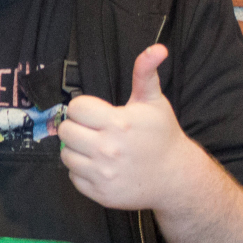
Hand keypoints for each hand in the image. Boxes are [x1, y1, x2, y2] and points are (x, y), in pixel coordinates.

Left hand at [57, 44, 204, 211]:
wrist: (176, 177)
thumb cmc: (162, 135)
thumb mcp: (154, 101)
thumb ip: (146, 72)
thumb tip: (158, 48)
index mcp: (118, 123)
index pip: (75, 109)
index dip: (84, 109)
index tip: (96, 114)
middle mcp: (108, 149)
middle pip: (66, 131)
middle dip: (78, 128)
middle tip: (94, 131)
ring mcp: (104, 174)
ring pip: (66, 155)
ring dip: (77, 150)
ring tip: (96, 148)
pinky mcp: (101, 194)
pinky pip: (73, 177)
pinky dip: (82, 171)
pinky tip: (100, 166)